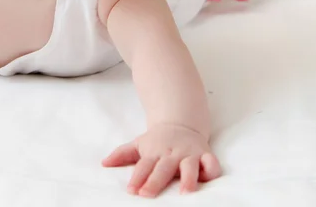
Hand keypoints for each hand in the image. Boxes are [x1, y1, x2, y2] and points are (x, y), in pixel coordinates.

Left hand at [102, 123, 220, 196]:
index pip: (144, 166)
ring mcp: (189, 154)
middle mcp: (171, 154)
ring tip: (184, 193)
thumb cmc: (157, 141)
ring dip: (187, 179)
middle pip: (163, 169)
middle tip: (146, 194)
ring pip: (189, 167)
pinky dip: (212, 169)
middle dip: (155, 182)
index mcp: (154, 152)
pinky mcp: (205, 154)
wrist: (180, 122)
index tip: (131, 190)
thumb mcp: (139, 144)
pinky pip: (211, 162)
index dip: (137, 178)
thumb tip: (103, 163)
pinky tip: (208, 178)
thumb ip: (122, 154)